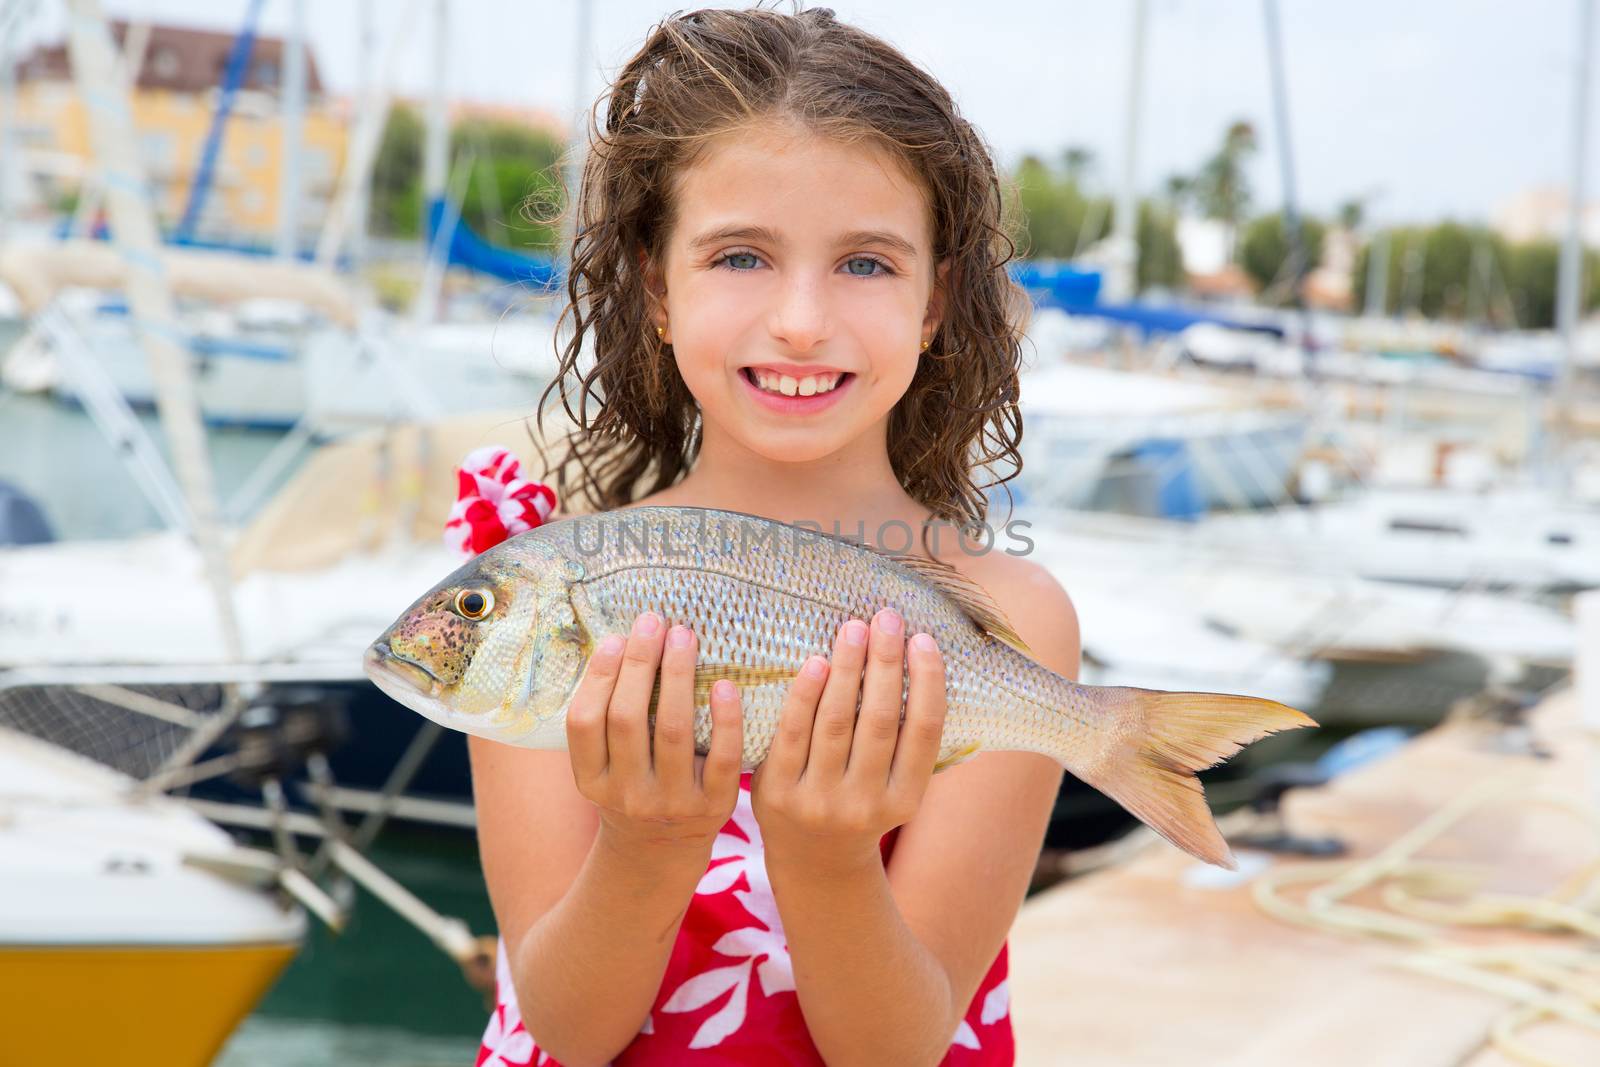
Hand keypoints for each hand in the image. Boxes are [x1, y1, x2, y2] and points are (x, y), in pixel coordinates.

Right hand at [567, 611, 743, 853]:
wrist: (662, 851)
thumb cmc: (632, 787)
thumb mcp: (603, 767)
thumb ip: (604, 720)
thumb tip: (618, 643)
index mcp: (592, 780)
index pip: (585, 722)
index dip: (598, 677)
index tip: (614, 638)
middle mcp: (627, 794)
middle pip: (628, 718)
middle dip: (639, 663)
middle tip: (652, 621)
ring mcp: (672, 802)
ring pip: (673, 730)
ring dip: (677, 676)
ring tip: (683, 635)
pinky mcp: (714, 806)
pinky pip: (722, 757)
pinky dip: (725, 719)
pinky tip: (725, 684)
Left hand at [751, 609, 946, 876]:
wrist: (813, 863)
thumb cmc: (862, 807)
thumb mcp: (895, 790)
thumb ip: (907, 742)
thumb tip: (922, 660)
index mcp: (904, 801)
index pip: (924, 733)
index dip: (928, 683)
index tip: (924, 640)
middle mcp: (864, 804)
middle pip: (880, 721)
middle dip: (885, 663)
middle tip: (887, 617)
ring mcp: (818, 801)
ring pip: (836, 722)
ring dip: (847, 668)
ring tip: (854, 628)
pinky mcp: (776, 793)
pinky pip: (792, 733)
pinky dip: (805, 694)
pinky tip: (816, 662)